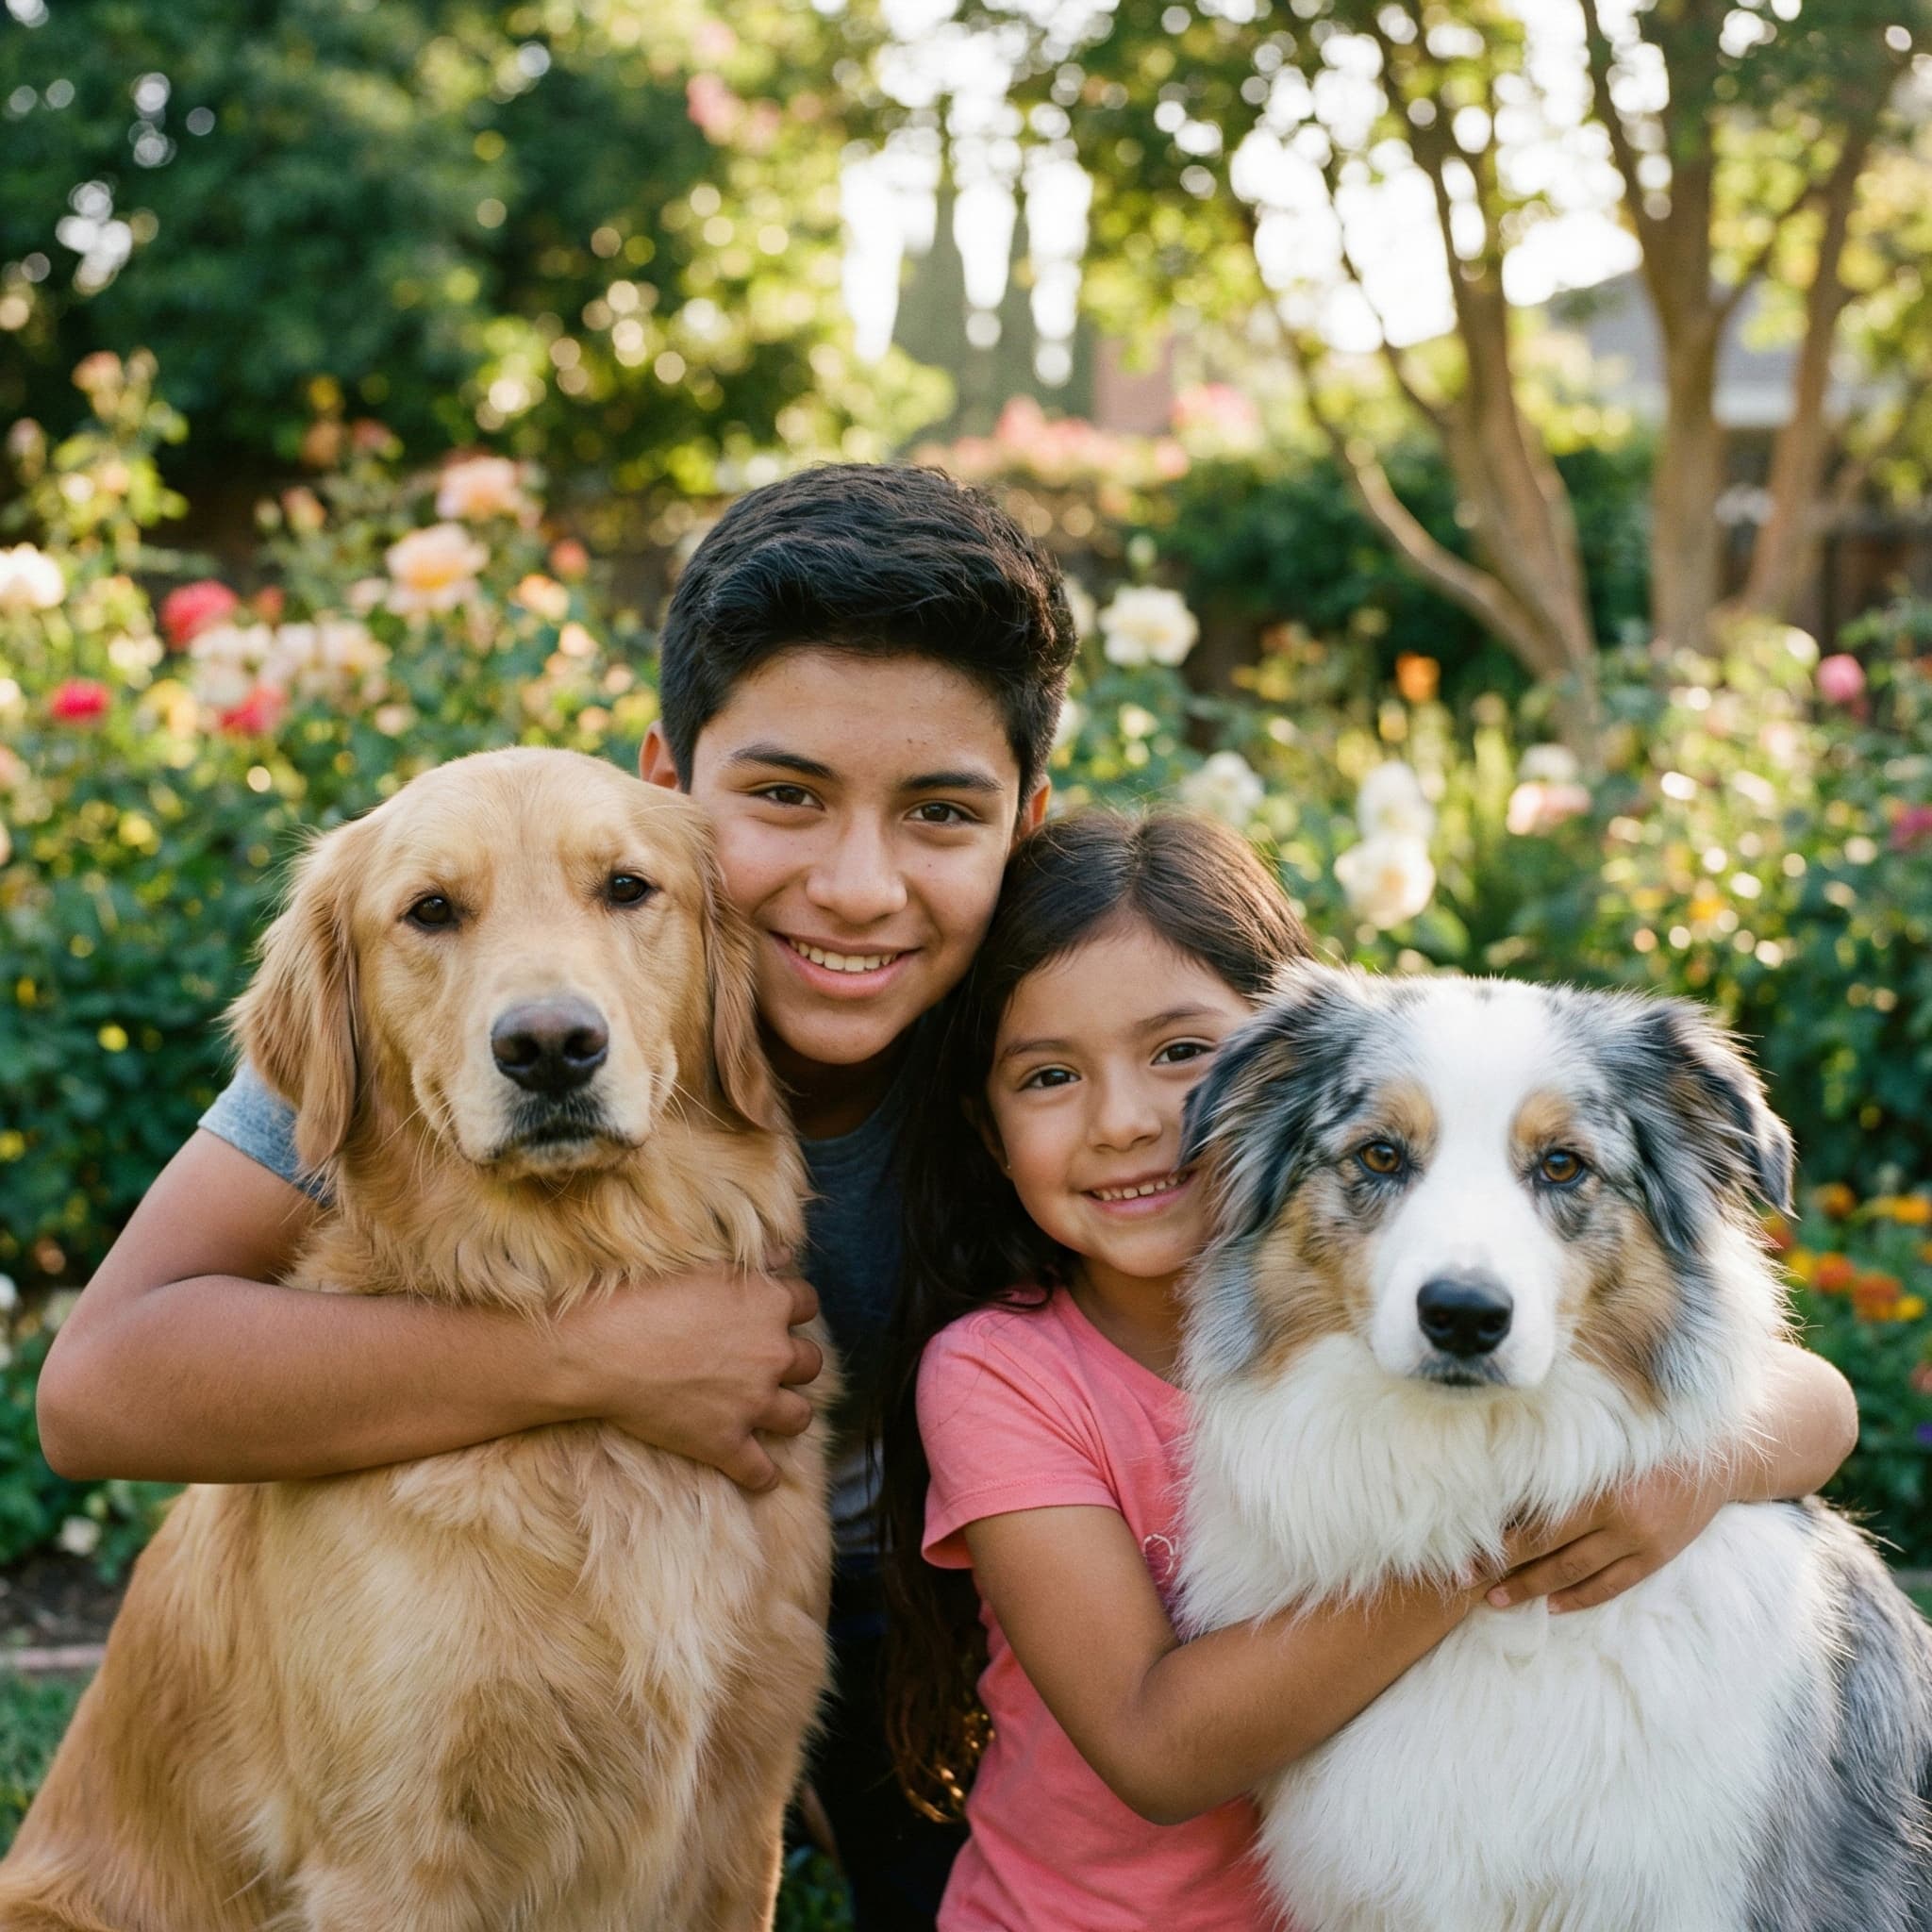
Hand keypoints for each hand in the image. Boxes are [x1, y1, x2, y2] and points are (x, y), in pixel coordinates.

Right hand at [555, 1263, 823, 1490]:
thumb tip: (783, 1255)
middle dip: (794, 1363)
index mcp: (769, 1304)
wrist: (602, 1346)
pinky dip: (762, 1475)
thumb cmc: (646, 1295)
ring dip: (788, 1414)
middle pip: (811, 1362)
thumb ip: (753, 1262)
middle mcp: (772, 1353)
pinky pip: (762, 1472)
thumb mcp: (705, 1262)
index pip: (807, 1304)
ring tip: (770, 1413)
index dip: (791, 1310)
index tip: (775, 1315)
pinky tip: (757, 1472)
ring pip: (800, 1416)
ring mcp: (752, 1402)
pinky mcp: (726, 1443)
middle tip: (768, 1364)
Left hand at [1486, 1462, 1724, 1613]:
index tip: (1463, 1553)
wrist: (1715, 1456)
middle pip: (1550, 1552)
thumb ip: (1558, 1466)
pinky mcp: (1657, 1557)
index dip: (1498, 1543)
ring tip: (1496, 1599)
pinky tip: (1552, 1606)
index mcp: (1598, 1487)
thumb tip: (1501, 1488)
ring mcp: (1640, 1541)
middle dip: (1504, 1569)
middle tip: (1465, 1581)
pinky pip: (1611, 1586)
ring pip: (1576, 1574)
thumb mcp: (1599, 1446)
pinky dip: (1579, 1598)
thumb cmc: (1642, 1441)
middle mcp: (1620, 1517)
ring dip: (1533, 1589)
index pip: (1537, 1523)